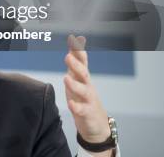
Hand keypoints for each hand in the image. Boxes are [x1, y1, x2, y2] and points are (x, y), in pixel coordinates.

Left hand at [64, 35, 111, 154]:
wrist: (97, 123)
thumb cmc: (83, 95)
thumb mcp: (78, 76)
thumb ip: (76, 60)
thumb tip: (75, 40)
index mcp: (82, 76)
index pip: (81, 61)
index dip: (78, 51)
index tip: (74, 39)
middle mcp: (87, 85)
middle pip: (83, 74)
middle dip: (76, 65)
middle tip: (67, 56)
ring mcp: (88, 99)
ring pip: (83, 91)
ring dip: (74, 84)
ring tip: (66, 78)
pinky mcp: (86, 113)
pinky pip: (81, 109)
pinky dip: (76, 106)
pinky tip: (71, 104)